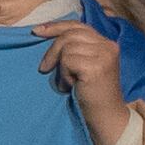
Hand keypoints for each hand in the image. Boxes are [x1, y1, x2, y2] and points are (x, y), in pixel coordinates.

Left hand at [36, 21, 128, 144]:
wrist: (105, 119)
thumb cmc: (91, 95)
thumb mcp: (85, 66)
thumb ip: (76, 49)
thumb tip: (45, 32)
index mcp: (106, 43)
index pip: (78, 25)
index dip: (56, 26)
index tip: (36, 31)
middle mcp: (108, 46)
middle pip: (70, 33)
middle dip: (52, 49)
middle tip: (44, 68)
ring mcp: (104, 55)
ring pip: (67, 46)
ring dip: (60, 65)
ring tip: (66, 82)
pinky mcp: (97, 67)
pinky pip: (67, 60)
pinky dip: (63, 74)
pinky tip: (69, 86)